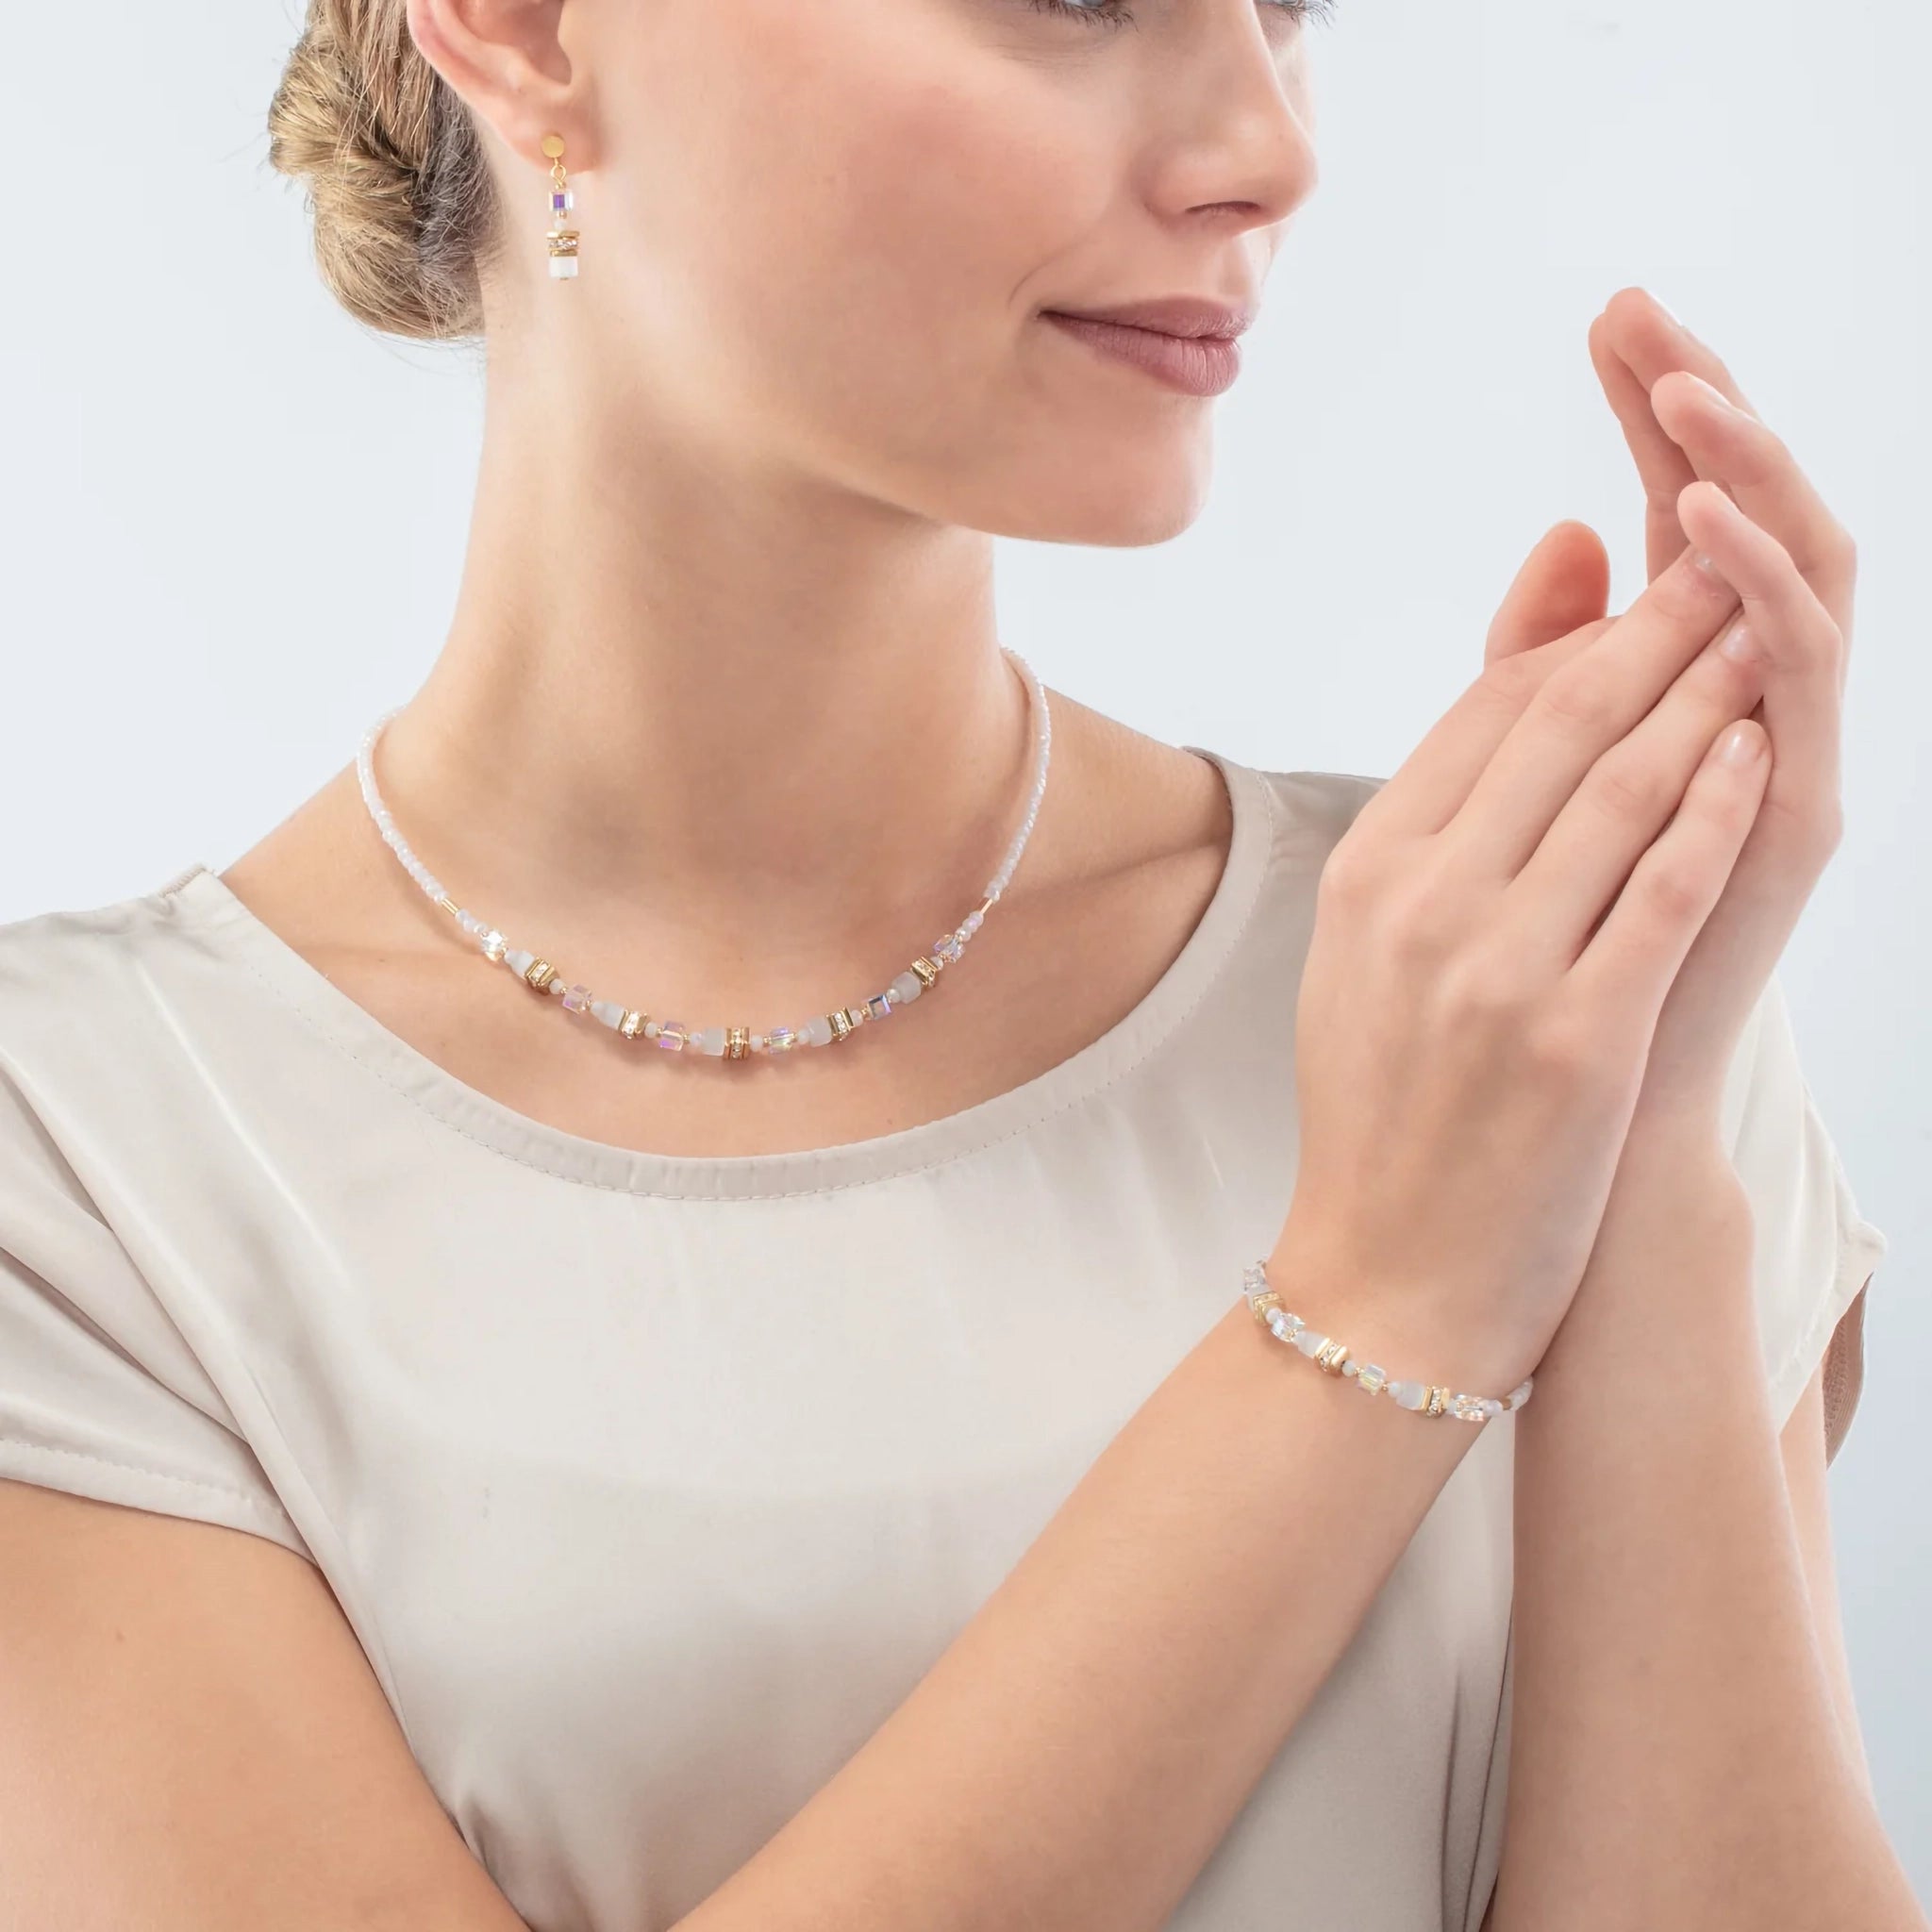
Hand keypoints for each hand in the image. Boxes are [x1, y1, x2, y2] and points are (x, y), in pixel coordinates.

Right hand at [1272, 542, 1770, 1396]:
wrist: (1389, 1279)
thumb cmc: (1389, 1107)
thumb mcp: (1372, 951)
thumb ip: (1436, 817)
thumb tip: (1468, 718)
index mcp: (1365, 877)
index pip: (1485, 714)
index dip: (1582, 637)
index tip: (1653, 592)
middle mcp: (1419, 907)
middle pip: (1558, 726)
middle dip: (1657, 630)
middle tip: (1729, 566)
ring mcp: (1495, 972)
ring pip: (1620, 789)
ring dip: (1703, 697)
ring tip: (1762, 639)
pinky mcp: (1575, 1040)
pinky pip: (1661, 891)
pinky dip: (1716, 812)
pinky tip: (1760, 758)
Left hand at [1482, 289, 1855, 1133]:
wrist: (1584, 1108)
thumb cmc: (1550, 946)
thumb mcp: (1530, 773)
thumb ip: (1541, 660)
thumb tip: (1560, 536)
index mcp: (1683, 681)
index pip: (1680, 511)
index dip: (1650, 412)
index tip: (1606, 317)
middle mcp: (1749, 700)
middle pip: (1747, 516)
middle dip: (1702, 408)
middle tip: (1647, 312)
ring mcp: (1785, 749)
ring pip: (1792, 573)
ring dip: (1737, 472)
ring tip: (1679, 389)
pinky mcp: (1802, 809)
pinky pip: (1794, 673)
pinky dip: (1749, 588)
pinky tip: (1687, 524)